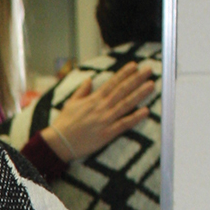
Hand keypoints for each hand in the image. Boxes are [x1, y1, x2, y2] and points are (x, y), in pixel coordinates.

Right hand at [41, 60, 155, 163]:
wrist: (58, 143)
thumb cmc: (64, 124)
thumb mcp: (71, 103)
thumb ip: (82, 91)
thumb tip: (89, 80)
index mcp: (93, 99)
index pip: (112, 83)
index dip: (124, 73)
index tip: (134, 65)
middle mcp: (101, 107)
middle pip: (122, 90)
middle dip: (136, 79)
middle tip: (149, 70)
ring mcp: (105, 120)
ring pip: (126, 104)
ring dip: (139, 94)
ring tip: (151, 85)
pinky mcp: (106, 134)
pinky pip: (123, 124)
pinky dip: (134, 118)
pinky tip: (145, 111)